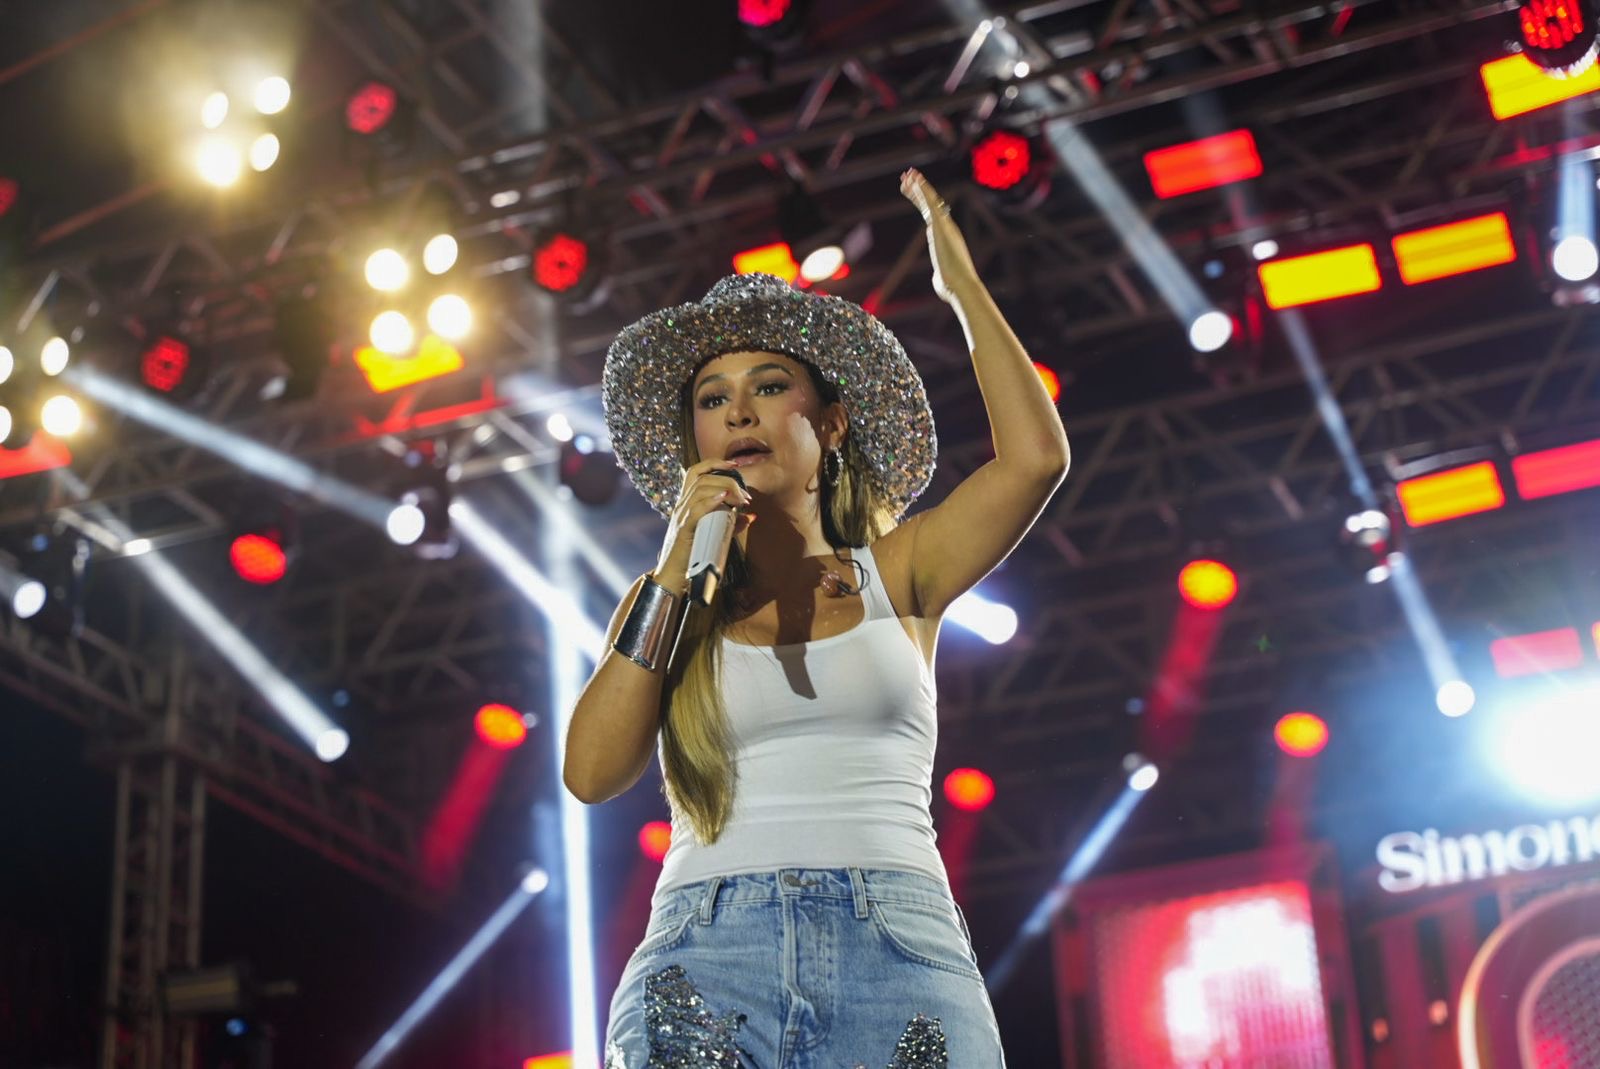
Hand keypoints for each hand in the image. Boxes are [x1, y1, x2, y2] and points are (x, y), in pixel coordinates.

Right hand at [654, 458, 754, 591]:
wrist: (673, 577)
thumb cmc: (692, 556)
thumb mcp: (714, 534)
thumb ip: (731, 524)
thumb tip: (751, 516)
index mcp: (686, 503)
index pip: (695, 472)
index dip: (714, 462)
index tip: (735, 464)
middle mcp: (681, 505)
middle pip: (701, 477)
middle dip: (727, 480)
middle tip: (745, 496)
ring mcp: (680, 516)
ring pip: (699, 489)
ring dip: (724, 489)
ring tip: (741, 501)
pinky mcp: (683, 530)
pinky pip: (695, 509)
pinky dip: (710, 501)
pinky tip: (724, 500)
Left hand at [900, 167, 978, 304]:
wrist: (961, 286)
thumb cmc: (952, 287)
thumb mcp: (942, 279)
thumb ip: (939, 276)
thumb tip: (939, 282)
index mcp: (947, 237)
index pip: (933, 215)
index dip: (923, 203)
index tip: (915, 193)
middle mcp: (947, 228)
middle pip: (930, 204)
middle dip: (918, 190)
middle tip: (907, 178)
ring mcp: (944, 225)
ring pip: (929, 200)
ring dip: (918, 186)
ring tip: (907, 174)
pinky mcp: (940, 226)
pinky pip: (929, 203)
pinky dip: (922, 190)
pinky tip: (914, 180)